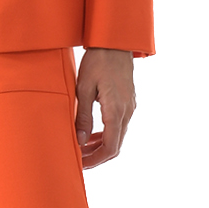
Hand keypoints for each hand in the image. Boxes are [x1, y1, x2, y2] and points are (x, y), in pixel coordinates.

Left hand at [74, 48, 135, 169]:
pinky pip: (119, 126)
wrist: (115, 43)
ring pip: (118, 137)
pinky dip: (106, 135)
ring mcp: (129, 108)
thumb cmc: (97, 62)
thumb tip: (80, 141)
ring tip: (82, 149)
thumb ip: (83, 117)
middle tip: (78, 160)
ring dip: (101, 146)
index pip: (110, 147)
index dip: (95, 160)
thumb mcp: (83, 88)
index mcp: (116, 110)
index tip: (80, 164)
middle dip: (97, 157)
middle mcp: (127, 112)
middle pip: (116, 146)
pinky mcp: (128, 103)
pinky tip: (92, 134)